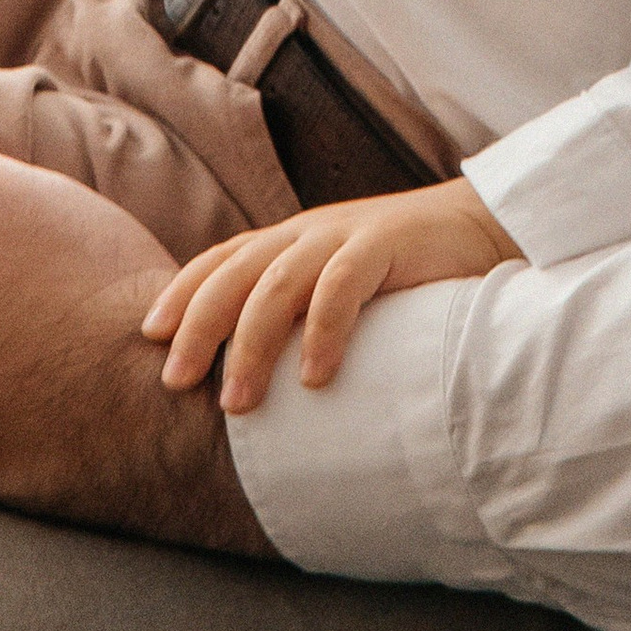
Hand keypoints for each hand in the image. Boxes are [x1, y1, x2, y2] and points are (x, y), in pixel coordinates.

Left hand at [144, 181, 522, 412]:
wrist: (480, 226)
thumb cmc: (405, 270)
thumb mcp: (337, 282)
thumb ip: (298, 308)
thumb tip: (249, 372)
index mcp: (292, 238)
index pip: (222, 258)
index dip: (183, 293)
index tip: (150, 338)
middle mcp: (309, 231)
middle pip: (236, 272)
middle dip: (200, 326)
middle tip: (176, 382)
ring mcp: (345, 234)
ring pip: (277, 283)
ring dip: (250, 345)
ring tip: (237, 404)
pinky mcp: (386, 243)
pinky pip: (342, 286)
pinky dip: (322, 332)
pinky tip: (314, 377)